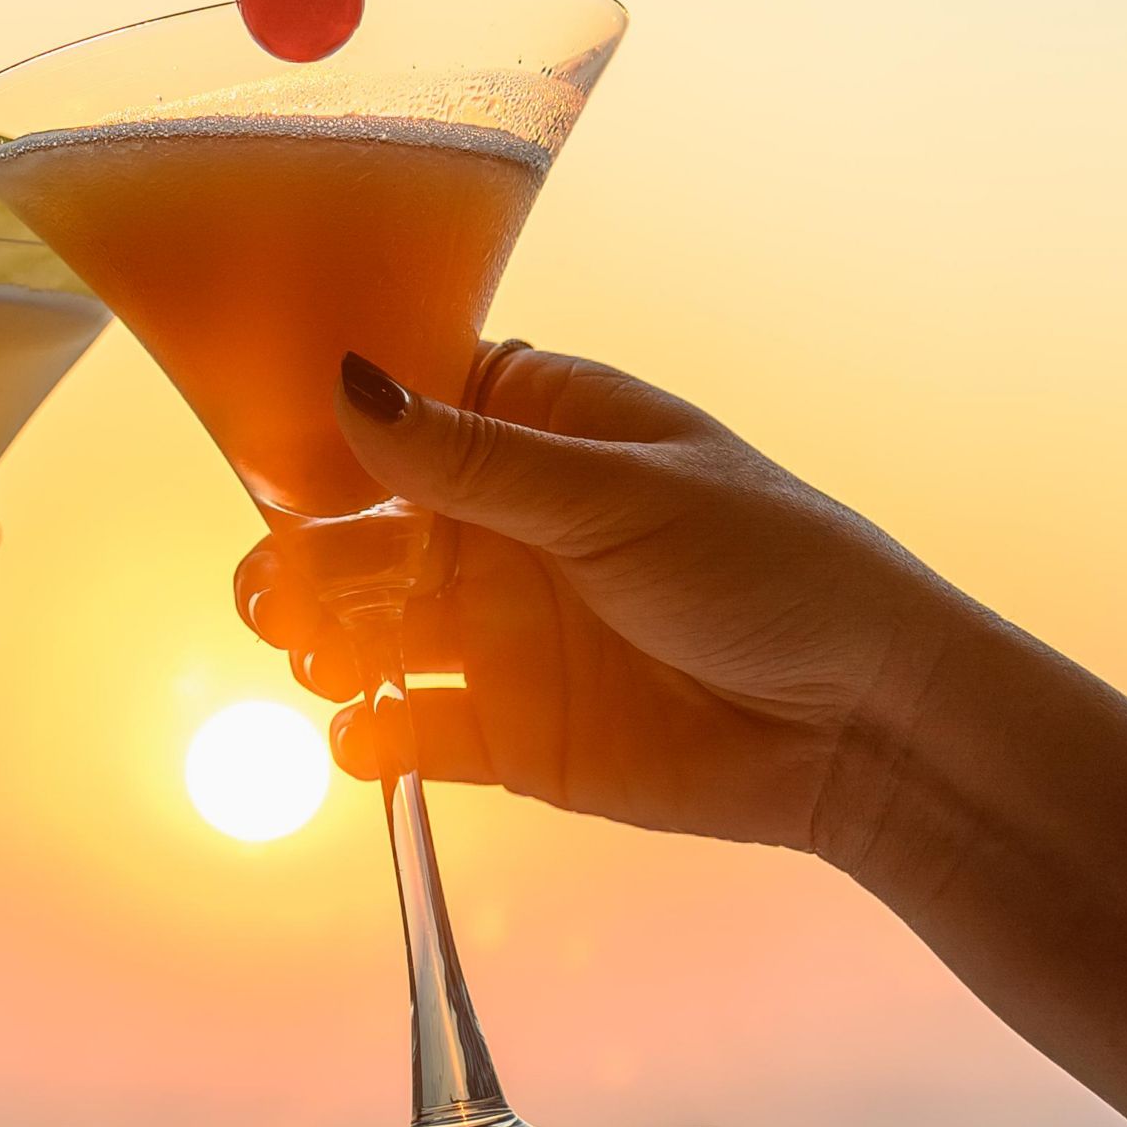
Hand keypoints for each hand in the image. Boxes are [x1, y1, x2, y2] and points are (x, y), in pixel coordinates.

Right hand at [234, 347, 970, 866]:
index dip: (325, 420)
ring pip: (369, 627)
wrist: (861, 722)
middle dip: (304, 552)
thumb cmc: (773, 568)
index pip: (403, 404)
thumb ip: (477, 463)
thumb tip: (350, 389)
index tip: (265, 447)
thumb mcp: (619, 497)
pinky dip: (371, 736)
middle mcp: (501, 525)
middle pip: (361, 526)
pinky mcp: (508, 733)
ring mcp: (499, 630)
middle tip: (276, 586)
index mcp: (536, 430)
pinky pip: (410, 731)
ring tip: (315, 654)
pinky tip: (360, 737)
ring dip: (324, 639)